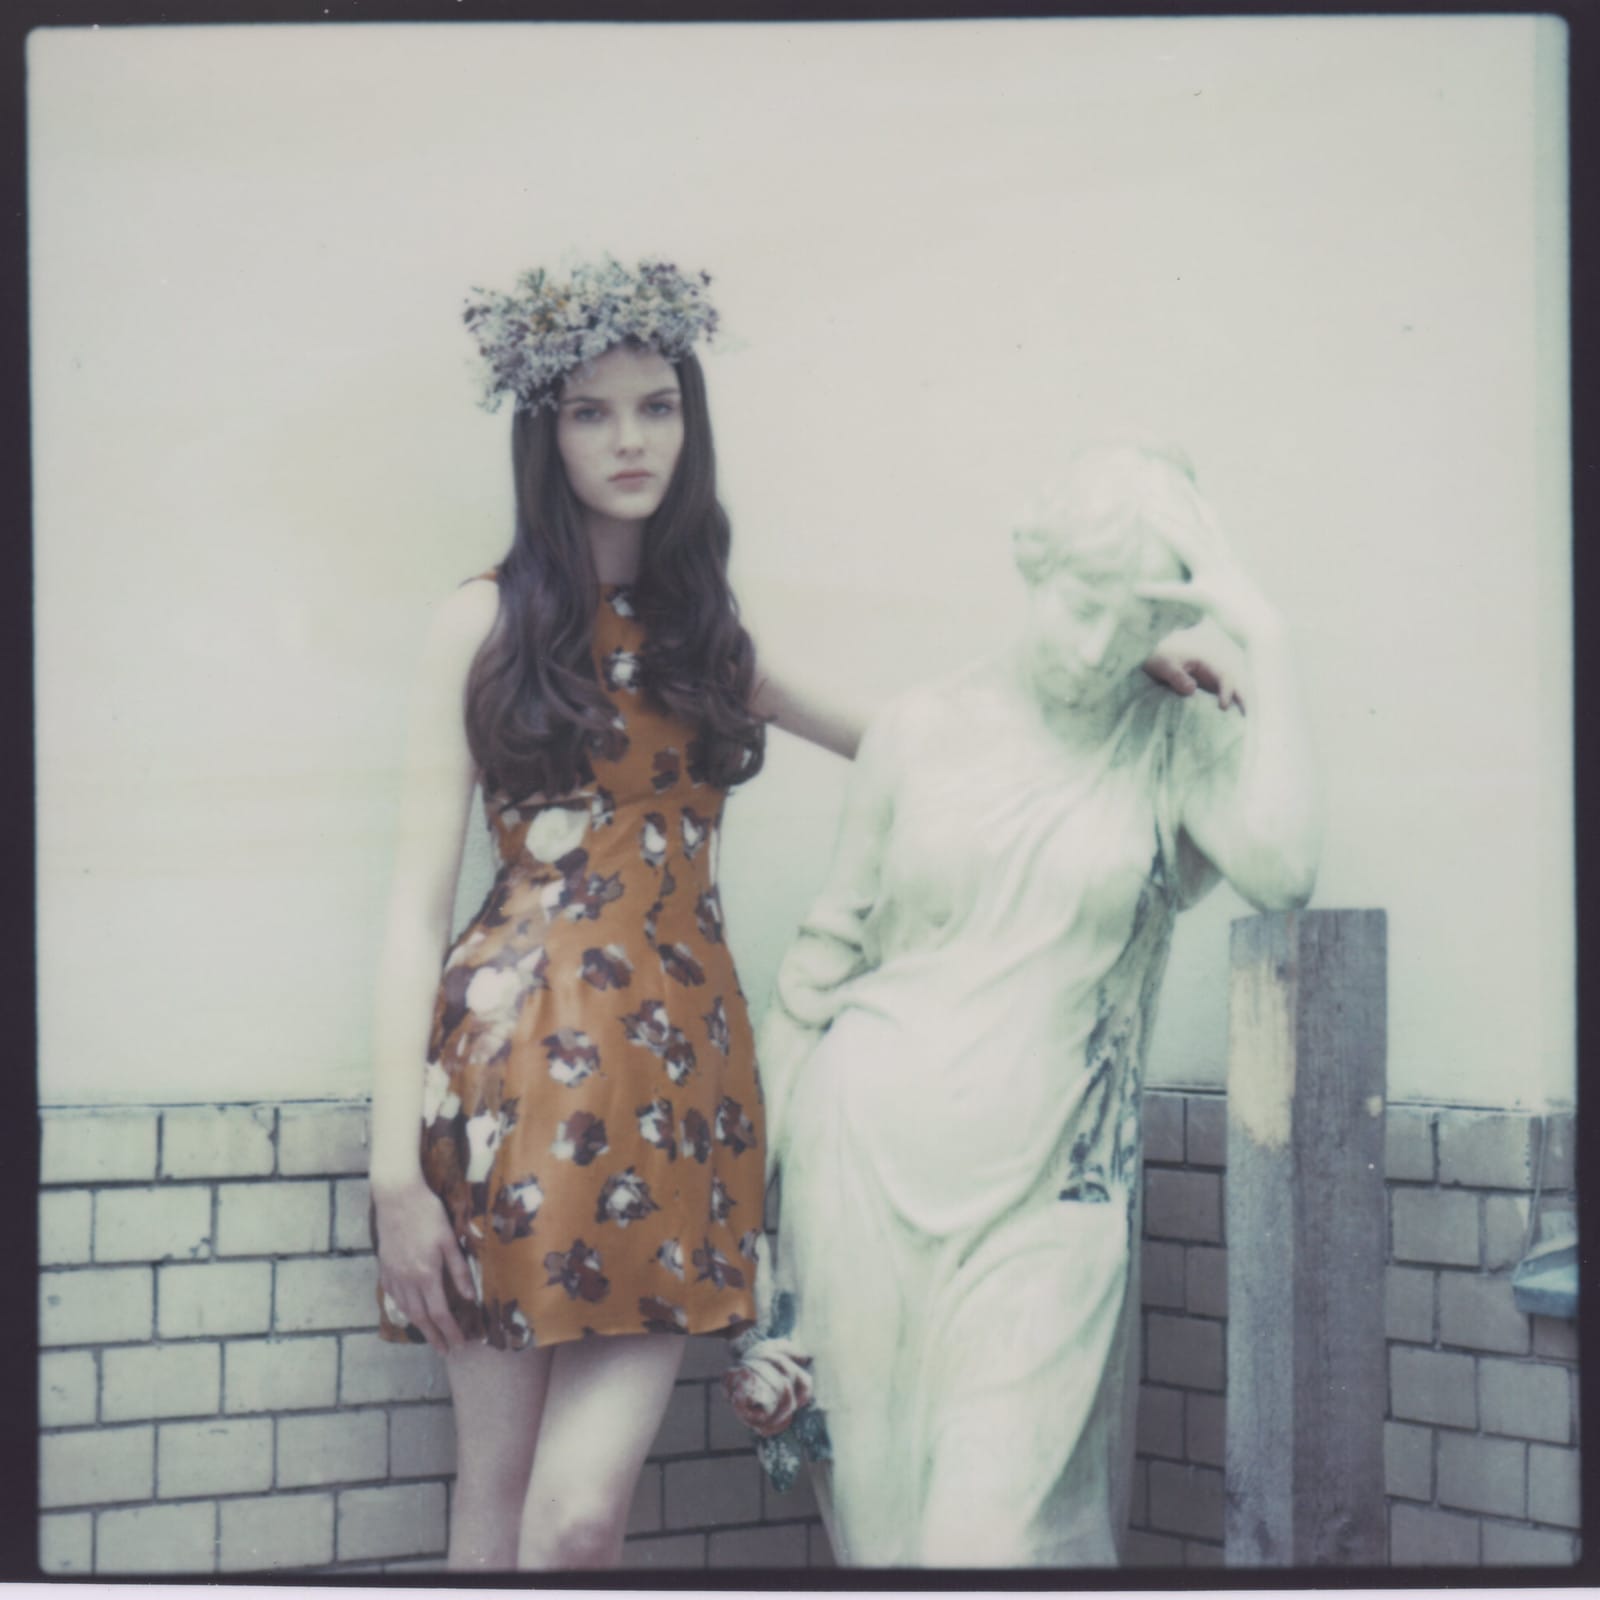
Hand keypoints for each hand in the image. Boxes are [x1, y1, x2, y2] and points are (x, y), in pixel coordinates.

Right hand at [373, 1176, 475, 1354]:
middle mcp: (407, 1280)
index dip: (450, 1331)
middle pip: (421, 1317)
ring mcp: (393, 1274)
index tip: (459, 1345)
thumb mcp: (450, 1240)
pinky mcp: (385, 1267)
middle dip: (434, 1336)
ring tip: (430, 1335)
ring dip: (419, 1325)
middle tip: (445, 1350)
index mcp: (426, 1274)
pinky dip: (403, 1308)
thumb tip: (469, 1297)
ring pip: (406, 1309)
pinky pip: (393, 1295)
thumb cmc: (428, 1214)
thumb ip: (459, 1270)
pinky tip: (409, 1310)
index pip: (440, 1313)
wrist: (397, 1197)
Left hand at [1135, 493, 1281, 648]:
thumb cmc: (1245, 611)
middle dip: (1173, 505)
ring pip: (1188, 545)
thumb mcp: (1229, 585)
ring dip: (1166, 528)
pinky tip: (1139, 589)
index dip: (1195, 500)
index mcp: (1226, 555)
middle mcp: (1221, 559)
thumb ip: (1216, 573)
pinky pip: (1180, 593)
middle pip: (1193, 525)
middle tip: (1150, 490)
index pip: (1209, 520)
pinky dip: (1159, 590)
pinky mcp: (1210, 598)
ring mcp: (1216, 576)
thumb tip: (1203, 570)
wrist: (1265, 628)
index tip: (1181, 481)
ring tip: (1144, 515)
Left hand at [1144, 624, 1246, 713]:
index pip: (1223, 676)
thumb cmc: (1160, 658)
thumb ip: (1176, 676)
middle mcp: (1213, 670)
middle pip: (1233, 684)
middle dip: (1241, 698)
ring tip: (1242, 723)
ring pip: (1230, 691)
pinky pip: (1220, 696)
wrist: (1155, 656)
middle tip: (1247, 717)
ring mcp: (1211, 679)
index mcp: (1205, 662)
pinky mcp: (1206, 687)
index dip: (1226, 691)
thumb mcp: (1164, 665)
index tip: (1223, 707)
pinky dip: (1227, 706)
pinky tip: (1229, 721)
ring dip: (1237, 704)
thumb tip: (1192, 689)